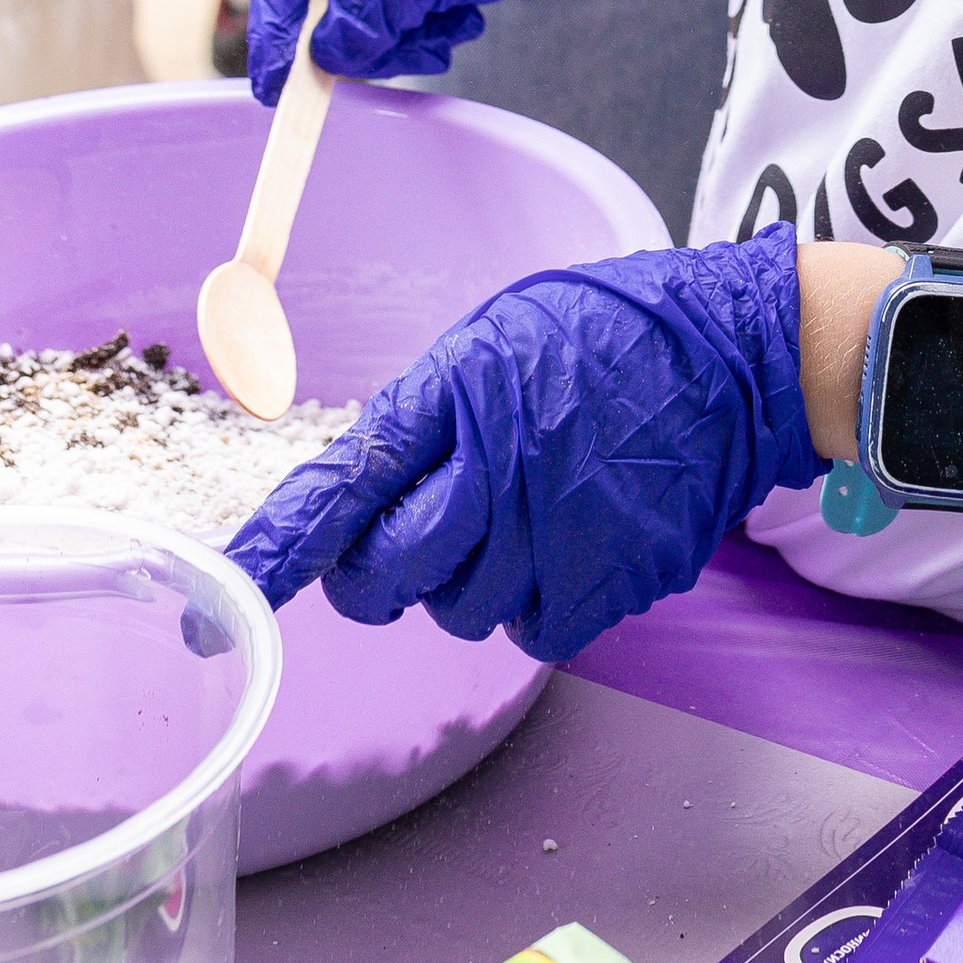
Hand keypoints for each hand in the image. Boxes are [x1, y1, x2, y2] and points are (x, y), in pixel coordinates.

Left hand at [224, 228, 819, 661]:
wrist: (736, 357)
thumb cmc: (610, 333)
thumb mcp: (497, 339)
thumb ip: (427, 414)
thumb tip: (365, 493)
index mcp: (459, 392)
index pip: (345, 483)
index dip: (278, 548)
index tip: (226, 590)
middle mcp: (497, 470)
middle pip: (385, 577)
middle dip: (376, 574)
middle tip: (412, 537)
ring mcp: (553, 536)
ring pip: (455, 611)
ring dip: (467, 579)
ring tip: (524, 510)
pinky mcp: (604, 585)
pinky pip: (529, 629)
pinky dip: (536, 598)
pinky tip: (568, 538)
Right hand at [246, 0, 604, 93]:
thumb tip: (328, 50)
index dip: (273, 30)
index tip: (276, 91)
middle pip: (311, 11)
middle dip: (369, 38)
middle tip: (424, 35)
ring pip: (348, 33)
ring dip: (405, 39)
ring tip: (456, 14)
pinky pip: (380, 34)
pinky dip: (421, 36)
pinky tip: (460, 12)